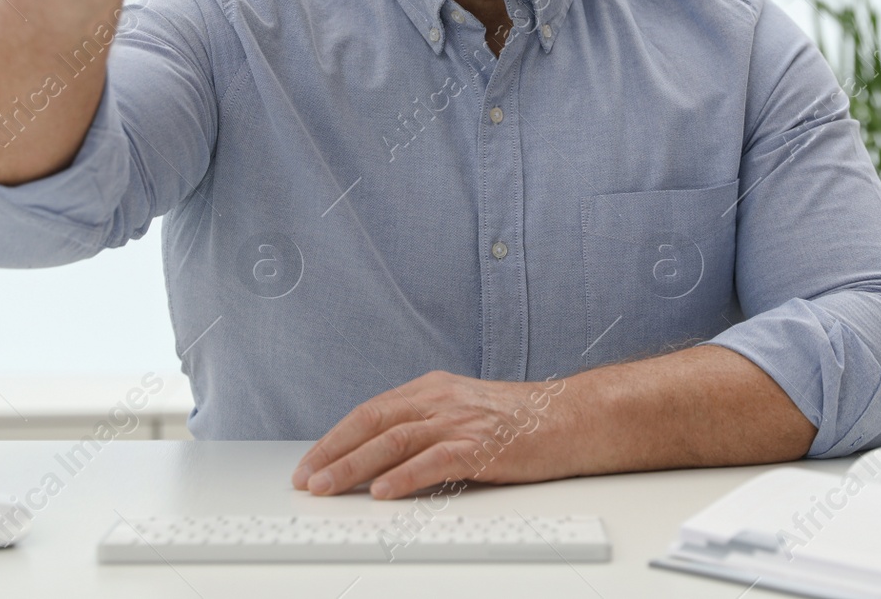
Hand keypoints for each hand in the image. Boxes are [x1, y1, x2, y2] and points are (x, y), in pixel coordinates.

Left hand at [290, 371, 572, 499]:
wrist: (574, 417)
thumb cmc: (522, 420)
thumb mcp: (464, 412)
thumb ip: (426, 426)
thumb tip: (382, 457)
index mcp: (433, 389)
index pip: (371, 410)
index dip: (336, 437)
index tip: (311, 461)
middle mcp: (442, 400)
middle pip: (374, 422)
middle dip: (333, 451)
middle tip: (306, 479)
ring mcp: (462, 421)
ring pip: (394, 440)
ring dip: (355, 465)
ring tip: (328, 487)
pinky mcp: (483, 446)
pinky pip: (435, 461)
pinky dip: (405, 476)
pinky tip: (383, 491)